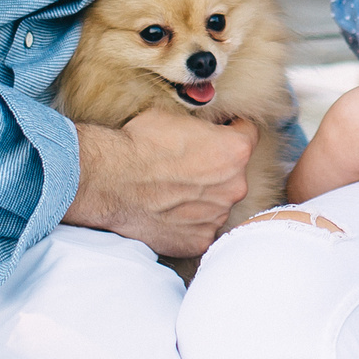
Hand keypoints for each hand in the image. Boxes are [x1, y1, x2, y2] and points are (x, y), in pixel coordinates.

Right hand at [65, 110, 257, 256]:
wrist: (110, 181)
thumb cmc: (140, 144)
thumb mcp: (177, 117)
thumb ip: (203, 128)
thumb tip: (205, 129)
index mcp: (236, 151)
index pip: (248, 134)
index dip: (231, 130)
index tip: (220, 132)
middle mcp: (235, 185)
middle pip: (233, 173)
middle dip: (216, 167)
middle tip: (186, 166)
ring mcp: (218, 216)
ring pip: (217, 202)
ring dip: (202, 196)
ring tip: (172, 190)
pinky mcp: (199, 240)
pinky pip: (200, 228)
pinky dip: (188, 222)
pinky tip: (167, 212)